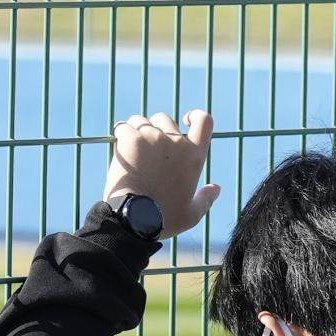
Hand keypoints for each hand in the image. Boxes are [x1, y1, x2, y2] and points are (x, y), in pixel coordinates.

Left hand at [101, 110, 224, 231]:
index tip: (185, 120)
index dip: (195, 116)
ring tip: (131, 151)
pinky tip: (120, 149)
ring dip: (136, 131)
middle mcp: (177, 141)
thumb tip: (216, 188)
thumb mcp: (191, 215)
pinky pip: (123, 127)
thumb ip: (205, 200)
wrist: (133, 219)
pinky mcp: (131, 139)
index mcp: (194, 155)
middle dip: (155, 129)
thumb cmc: (163, 220)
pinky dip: (120, 135)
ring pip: (141, 121)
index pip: (204, 121)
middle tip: (146, 150)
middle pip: (165, 119)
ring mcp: (153, 138)